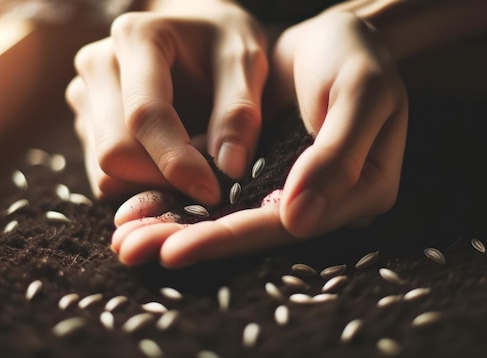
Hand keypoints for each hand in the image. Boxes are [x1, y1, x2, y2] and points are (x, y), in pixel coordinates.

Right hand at [65, 2, 267, 203]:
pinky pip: (106, 179)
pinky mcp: (87, 125)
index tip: (215, 190)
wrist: (199, 33)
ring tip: (193, 158)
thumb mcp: (246, 62)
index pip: (145, 116)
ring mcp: (86, 97)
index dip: (178, 162)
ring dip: (154, 184)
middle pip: (115, 152)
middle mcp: (99, 65)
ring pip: (106, 173)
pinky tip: (171, 162)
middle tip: (210, 176)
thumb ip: (240, 113)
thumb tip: (230, 169)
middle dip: (164, 179)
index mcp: (137, 38)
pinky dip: (142, 184)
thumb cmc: (223, 44)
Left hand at [110, 11, 407, 267]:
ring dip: (176, 227)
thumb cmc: (357, 55)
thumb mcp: (360, 92)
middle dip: (190, 240)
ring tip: (126, 241)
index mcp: (360, 192)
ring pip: (229, 216)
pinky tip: (142, 208)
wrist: (336, 38)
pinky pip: (220, 191)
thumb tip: (296, 221)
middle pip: (251, 231)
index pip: (287, 224)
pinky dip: (181, 199)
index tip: (174, 250)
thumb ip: (335, 157)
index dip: (230, 238)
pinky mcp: (262, 172)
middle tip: (132, 251)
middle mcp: (323, 201)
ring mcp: (290, 189)